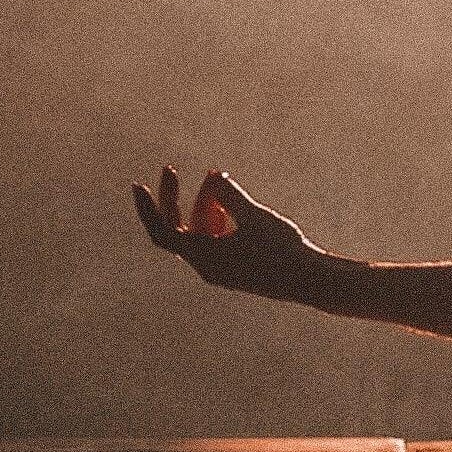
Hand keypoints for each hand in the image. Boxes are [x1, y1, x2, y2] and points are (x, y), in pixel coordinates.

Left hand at [133, 165, 318, 300]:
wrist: (312, 281)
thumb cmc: (284, 249)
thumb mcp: (255, 216)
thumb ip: (230, 195)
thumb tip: (214, 176)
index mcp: (204, 257)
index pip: (163, 232)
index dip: (148, 208)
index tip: (138, 185)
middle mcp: (207, 267)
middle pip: (181, 228)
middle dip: (179, 199)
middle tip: (172, 169)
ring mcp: (222, 269)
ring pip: (201, 233)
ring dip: (204, 205)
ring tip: (216, 178)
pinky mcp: (237, 269)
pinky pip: (216, 242)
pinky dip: (218, 220)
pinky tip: (230, 203)